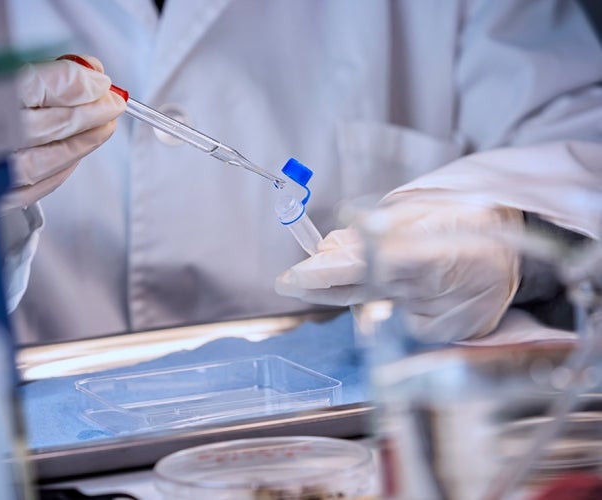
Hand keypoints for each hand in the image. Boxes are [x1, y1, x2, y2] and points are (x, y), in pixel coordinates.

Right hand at [0, 55, 125, 230]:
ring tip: (104, 126)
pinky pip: (46, 182)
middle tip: (112, 103)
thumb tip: (89, 73)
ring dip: (87, 139)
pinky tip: (79, 149)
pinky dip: (68, 163)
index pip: (36, 87)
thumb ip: (39, 78)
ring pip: (55, 156)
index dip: (76, 83)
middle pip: (53, 123)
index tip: (100, 81)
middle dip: (92, 111)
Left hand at [275, 192, 523, 341]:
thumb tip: (326, 249)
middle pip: (362, 292)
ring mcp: (442, 320)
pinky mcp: (444, 337)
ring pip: (376, 309)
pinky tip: (408, 293)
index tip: (291, 278)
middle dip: (324, 286)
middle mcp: (438, 292)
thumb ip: (370, 233)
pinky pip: (396, 324)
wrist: (514, 252)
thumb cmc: (461, 223)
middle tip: (293, 280)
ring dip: (360, 293)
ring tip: (387, 270)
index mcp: (434, 251)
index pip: (368, 266)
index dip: (326, 274)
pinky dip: (389, 308)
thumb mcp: (416, 212)